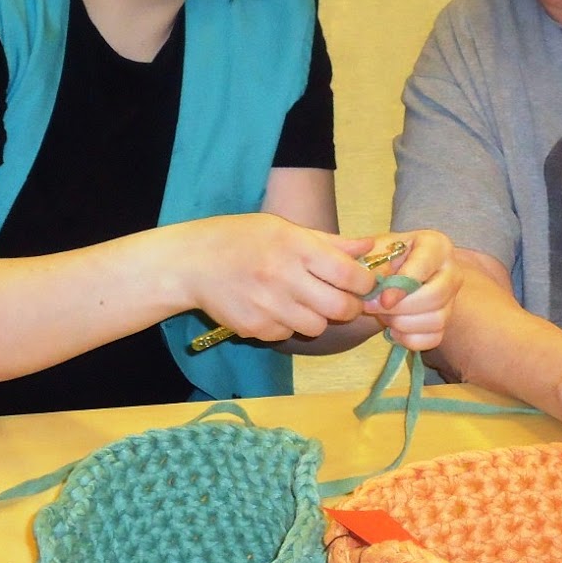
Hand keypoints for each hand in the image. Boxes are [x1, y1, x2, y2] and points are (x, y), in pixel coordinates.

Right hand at [176, 213, 377, 342]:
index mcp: (295, 247)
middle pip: (340, 308)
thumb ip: (329, 242)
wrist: (191, 263)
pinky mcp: (255, 329)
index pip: (348, 275)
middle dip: (350, 307)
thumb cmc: (241, 238)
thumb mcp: (283, 228)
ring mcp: (268, 307)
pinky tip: (275, 307)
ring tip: (304, 300)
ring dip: (318, 317)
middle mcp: (283, 278)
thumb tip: (369, 247)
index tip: (363, 282)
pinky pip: (288, 334)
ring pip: (317, 327)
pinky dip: (289, 325)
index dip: (365, 283)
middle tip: (344, 299)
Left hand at [357, 229, 460, 350]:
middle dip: (401, 308)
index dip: (402, 285)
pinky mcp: (447, 322)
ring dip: (402, 324)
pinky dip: (409, 339)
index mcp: (436, 246)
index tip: (383, 299)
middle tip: (375, 307)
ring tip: (383, 315)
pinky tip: (394, 329)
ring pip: (436, 320)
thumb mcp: (375, 251)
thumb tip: (379, 289)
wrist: (391, 273)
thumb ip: (375, 264)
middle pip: (435, 296)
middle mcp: (451, 271)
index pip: (424, 265)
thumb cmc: (384, 258)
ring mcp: (452, 298)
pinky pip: (433, 338)